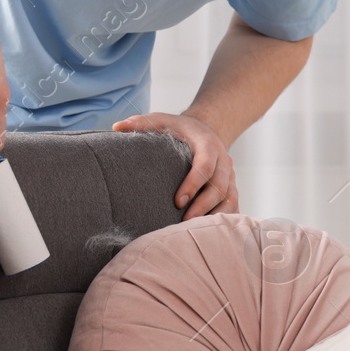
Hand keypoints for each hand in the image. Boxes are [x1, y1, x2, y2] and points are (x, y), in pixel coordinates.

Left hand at [111, 111, 238, 218]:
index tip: (177, 201)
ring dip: (214, 215)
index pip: (206, 165)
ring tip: (193, 229)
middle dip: (203, 206)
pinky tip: (206, 230)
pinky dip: (223, 219)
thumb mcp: (162, 119)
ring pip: (230, 198)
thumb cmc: (180, 128)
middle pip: (220, 186)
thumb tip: (116, 127)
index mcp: (208, 144)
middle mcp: (223, 160)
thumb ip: (140, 123)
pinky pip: (233, 206)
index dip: (194, 183)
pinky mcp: (232, 187)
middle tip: (184, 221)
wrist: (207, 129)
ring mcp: (230, 175)